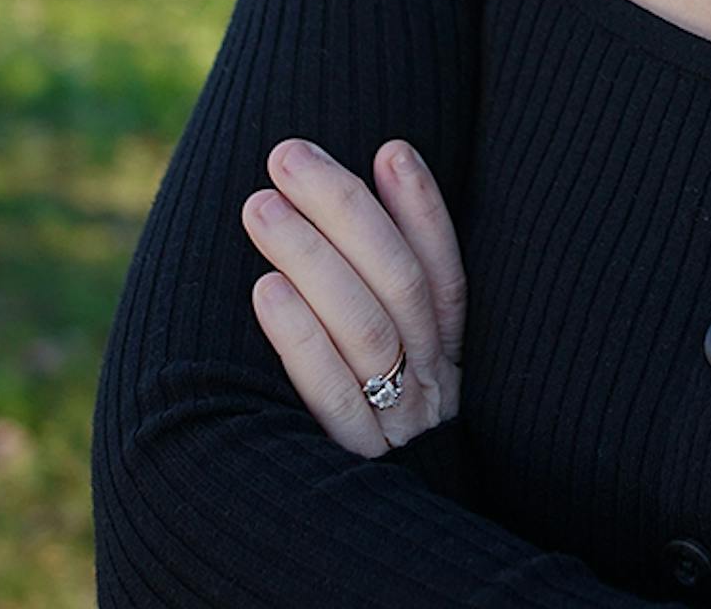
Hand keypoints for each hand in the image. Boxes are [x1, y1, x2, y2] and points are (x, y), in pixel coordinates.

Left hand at [240, 136, 466, 457]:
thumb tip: (360, 220)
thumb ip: (389, 327)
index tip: (391, 146)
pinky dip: (301, 340)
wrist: (398, 584)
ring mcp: (396, 434)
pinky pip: (331, 400)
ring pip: (368, 328)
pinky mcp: (351, 474)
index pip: (446, 274)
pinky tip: (264, 291)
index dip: (425, 209)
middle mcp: (432, 395)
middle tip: (286, 154)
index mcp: (450, 367)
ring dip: (313, 256)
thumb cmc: (383, 473)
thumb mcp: (406, 399)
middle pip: (400, 285)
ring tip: (260, 204)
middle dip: (345, 209)